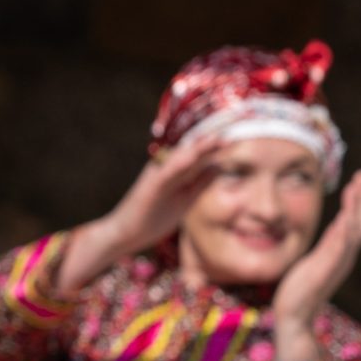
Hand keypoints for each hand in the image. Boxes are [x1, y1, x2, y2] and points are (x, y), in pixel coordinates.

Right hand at [51, 139, 225, 295]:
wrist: (123, 234)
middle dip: (212, 140)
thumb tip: (219, 165)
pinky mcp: (150, 186)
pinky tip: (193, 157)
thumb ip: (200, 182)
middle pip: (193, 151)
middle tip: (234, 126)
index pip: (199, 155)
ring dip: (200, 147)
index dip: (217, 145)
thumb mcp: (185, 200)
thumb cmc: (152, 219)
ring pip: (181, 158)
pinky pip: (167, 173)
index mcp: (175, 171)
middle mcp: (165, 167)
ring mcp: (157, 175)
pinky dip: (180, 163)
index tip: (236, 135)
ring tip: (219, 138)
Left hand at [273, 172, 360, 323]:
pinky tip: (344, 217)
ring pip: (352, 232)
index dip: (357, 202)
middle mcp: (343, 258)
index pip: (355, 224)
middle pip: (360, 224)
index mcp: (341, 254)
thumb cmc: (302, 290)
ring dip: (355, 209)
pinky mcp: (324, 271)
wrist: (295, 316)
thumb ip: (329, 245)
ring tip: (355, 187)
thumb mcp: (316, 260)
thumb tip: (336, 227)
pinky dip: (344, 233)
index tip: (356, 182)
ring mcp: (336, 264)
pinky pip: (338, 249)